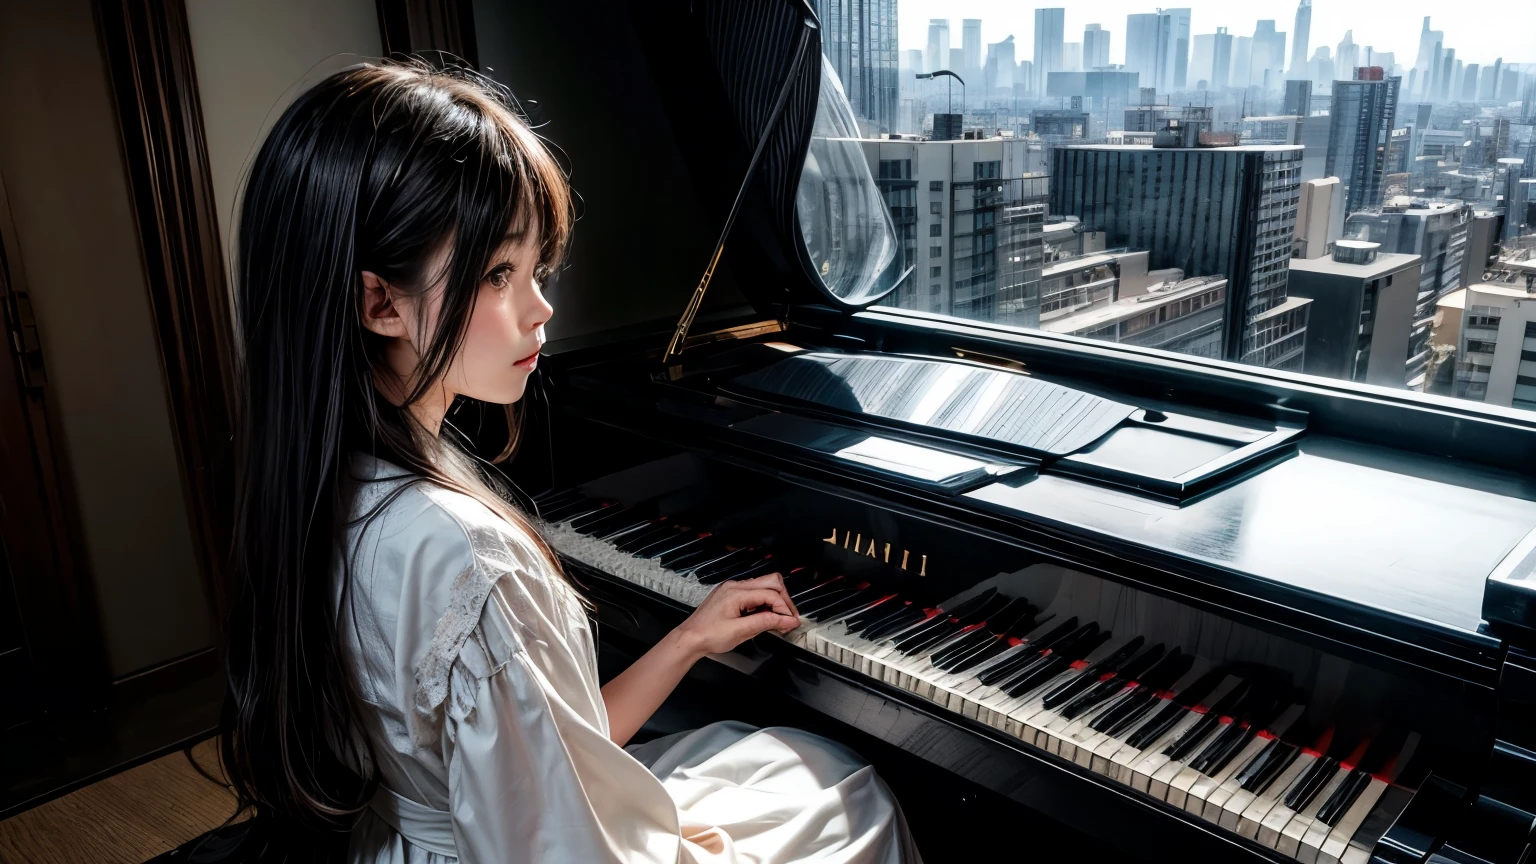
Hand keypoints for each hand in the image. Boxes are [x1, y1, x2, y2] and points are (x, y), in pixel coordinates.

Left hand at [673, 573, 800, 658]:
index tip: (792, 623)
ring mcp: (732, 589)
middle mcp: (735, 586)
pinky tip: (765, 616)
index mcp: (737, 592)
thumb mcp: (740, 632)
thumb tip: (787, 620)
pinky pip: (753, 592)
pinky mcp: (731, 595)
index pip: (771, 594)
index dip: (784, 608)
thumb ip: (766, 623)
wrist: (689, 639)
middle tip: (789, 619)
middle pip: (771, 582)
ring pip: (763, 586)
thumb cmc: (709, 636)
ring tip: (778, 620)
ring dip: (774, 601)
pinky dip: (764, 602)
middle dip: (783, 600)